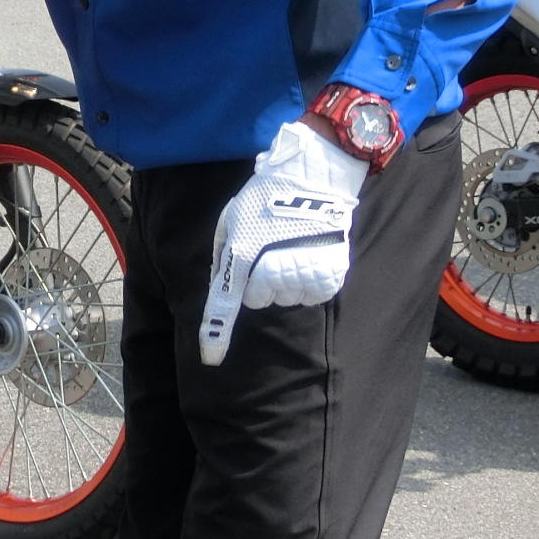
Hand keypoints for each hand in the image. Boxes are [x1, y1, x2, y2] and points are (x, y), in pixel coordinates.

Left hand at [197, 121, 369, 367]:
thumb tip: (220, 283)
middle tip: (268, 253)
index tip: (211, 358)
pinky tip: (308, 256)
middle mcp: (272, 270)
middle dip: (260, 283)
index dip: (217, 333)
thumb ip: (223, 255)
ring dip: (285, 281)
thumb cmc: (265, 196)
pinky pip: (311, 294)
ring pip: (286, 298)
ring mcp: (302, 275)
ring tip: (291, 249)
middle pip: (258, 301)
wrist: (312, 179)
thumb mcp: (231, 219)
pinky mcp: (327, 276)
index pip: (225, 302)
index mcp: (243, 256)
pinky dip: (309, 281)